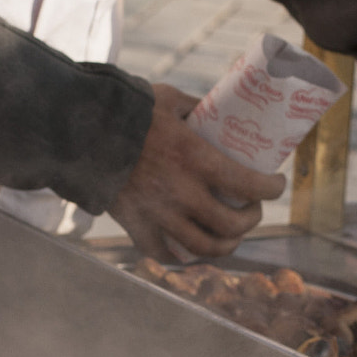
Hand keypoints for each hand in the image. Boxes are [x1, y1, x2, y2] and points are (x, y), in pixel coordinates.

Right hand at [108, 84, 286, 260]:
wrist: (80, 132)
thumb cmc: (126, 111)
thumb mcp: (169, 100)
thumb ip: (196, 109)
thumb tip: (218, 113)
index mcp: (194, 159)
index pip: (249, 184)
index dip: (271, 189)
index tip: (276, 184)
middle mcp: (181, 193)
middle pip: (232, 224)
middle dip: (251, 220)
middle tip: (252, 210)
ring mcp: (158, 215)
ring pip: (204, 248)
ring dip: (225, 245)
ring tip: (230, 235)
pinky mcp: (136, 227)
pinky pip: (165, 255)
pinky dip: (183, 256)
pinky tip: (191, 249)